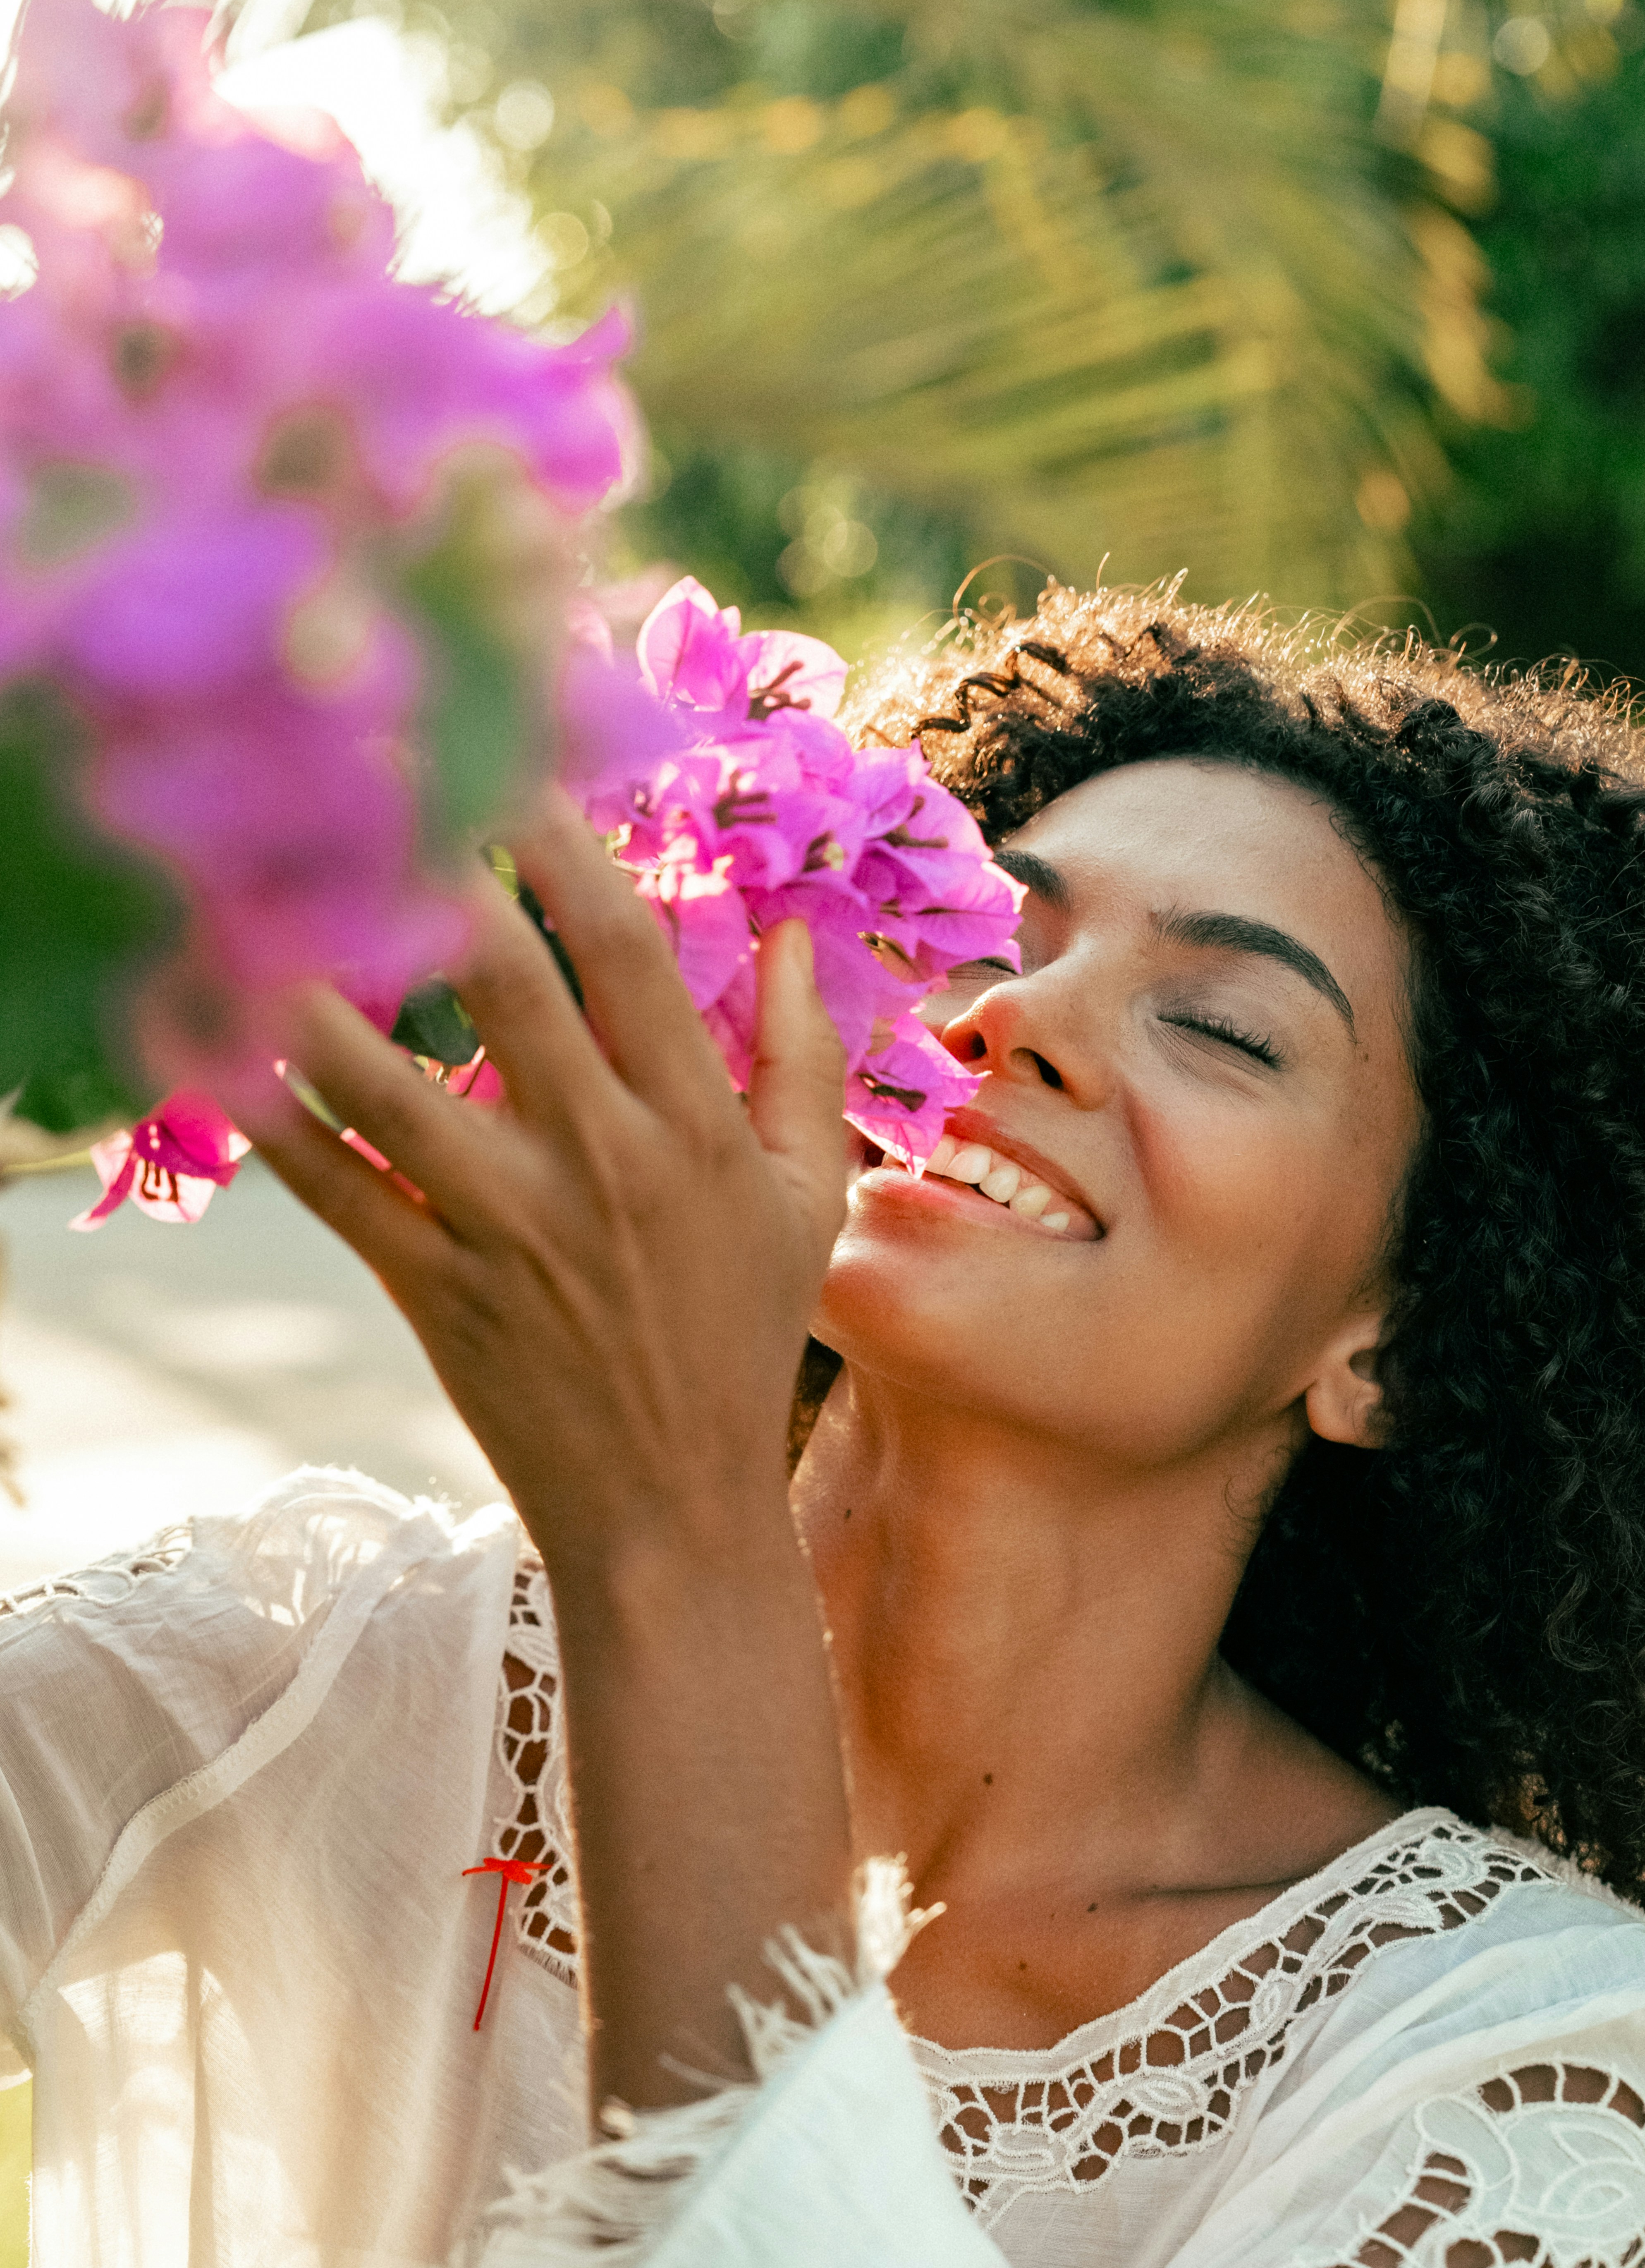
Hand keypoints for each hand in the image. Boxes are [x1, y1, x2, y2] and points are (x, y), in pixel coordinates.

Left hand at [237, 789, 849, 1580]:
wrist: (672, 1510)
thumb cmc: (743, 1339)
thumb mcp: (808, 1200)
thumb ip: (803, 1062)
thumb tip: (794, 937)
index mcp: (691, 1130)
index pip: (626, 952)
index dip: (568, 844)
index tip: (518, 756)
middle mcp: (597, 1163)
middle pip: (501, 985)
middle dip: (435, 866)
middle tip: (372, 777)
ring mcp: (507, 1228)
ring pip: (389, 1085)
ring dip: (313, 984)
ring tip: (257, 890)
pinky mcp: (436, 1289)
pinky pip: (339, 1187)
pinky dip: (274, 1117)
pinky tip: (214, 1040)